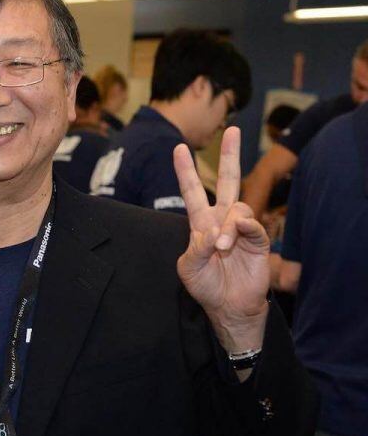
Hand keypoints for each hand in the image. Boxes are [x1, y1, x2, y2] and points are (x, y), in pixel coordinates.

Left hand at [173, 127, 268, 351]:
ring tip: (221, 248)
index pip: (192, 191)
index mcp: (200, 223)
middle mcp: (221, 219)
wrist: (227, 306)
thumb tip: (213, 231)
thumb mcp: (188, 268)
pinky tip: (236, 237)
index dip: (185, 171)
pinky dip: (244, 228)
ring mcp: (241, 228)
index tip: (177, 148)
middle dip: (230, 155)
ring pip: (238, 208)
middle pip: (228, 181)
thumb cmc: (205, 285)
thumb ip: (195, 249)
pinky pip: (253, 225)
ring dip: (228, 227)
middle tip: (233, 129)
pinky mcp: (258, 240)